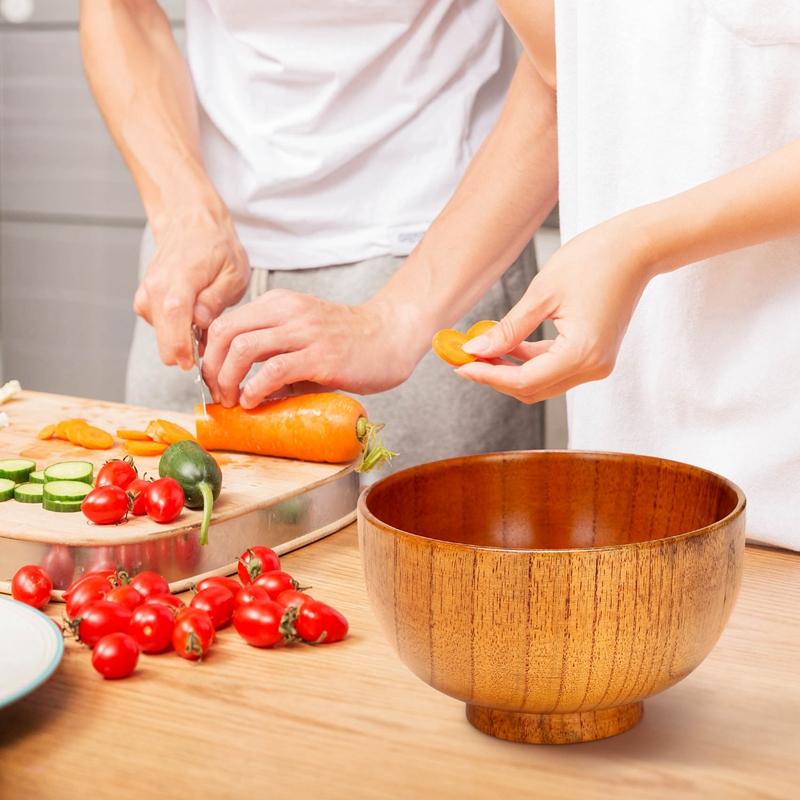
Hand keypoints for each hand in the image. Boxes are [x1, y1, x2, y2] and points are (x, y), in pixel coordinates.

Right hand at [134, 205, 249, 368]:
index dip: (184, 349)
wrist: (189, 224)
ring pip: (164, 338)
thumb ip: (216, 300)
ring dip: (186, 338)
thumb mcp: (233, 273)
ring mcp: (146, 296)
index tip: (196, 365)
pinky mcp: (145, 302)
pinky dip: (179, 329)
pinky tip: (195, 314)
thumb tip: (201, 323)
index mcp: (178, 281)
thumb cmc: (216, 247)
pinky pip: (162, 329)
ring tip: (208, 319)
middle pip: (164, 340)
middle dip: (189, 350)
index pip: (174, 322)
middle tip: (215, 342)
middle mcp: (154, 290)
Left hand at [202, 291, 424, 407]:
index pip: (225, 322)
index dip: (210, 354)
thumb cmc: (348, 340)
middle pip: (226, 333)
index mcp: (279, 303)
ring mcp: (305, 333)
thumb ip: (274, 350)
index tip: (213, 379)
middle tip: (218, 393)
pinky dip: (255, 389)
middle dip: (212, 368)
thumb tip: (243, 385)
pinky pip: (274, 370)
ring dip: (229, 380)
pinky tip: (255, 401)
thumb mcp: (304, 333)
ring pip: (244, 348)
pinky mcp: (321, 356)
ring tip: (234, 400)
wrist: (391, 336)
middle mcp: (288, 312)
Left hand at [458, 214, 654, 402]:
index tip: (461, 366)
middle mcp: (593, 367)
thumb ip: (508, 330)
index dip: (488, 376)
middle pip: (532, 389)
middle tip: (466, 359)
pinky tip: (508, 345)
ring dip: (511, 371)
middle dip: (496, 377)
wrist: (637, 248)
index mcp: (582, 354)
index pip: (524, 380)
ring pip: (542, 382)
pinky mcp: (596, 356)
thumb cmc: (595, 260)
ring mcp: (597, 365)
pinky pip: (555, 369)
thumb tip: (476, 351)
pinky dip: (530, 362)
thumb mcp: (542, 294)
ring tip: (482, 350)